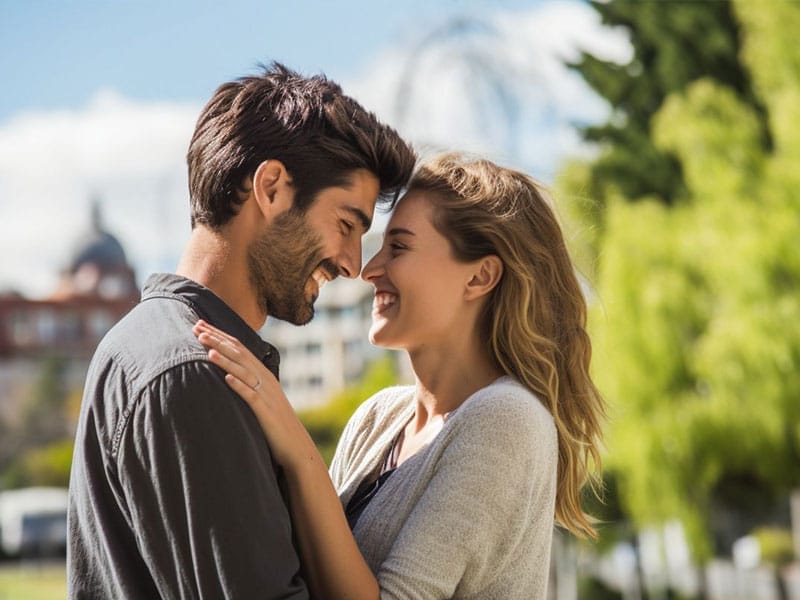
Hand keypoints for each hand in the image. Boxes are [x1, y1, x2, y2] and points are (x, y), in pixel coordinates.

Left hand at [193, 319, 318, 469]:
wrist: (296, 445)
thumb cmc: (275, 423)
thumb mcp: (262, 398)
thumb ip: (249, 384)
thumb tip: (230, 373)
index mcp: (263, 374)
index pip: (239, 348)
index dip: (220, 335)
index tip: (201, 325)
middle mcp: (265, 380)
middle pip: (239, 354)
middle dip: (218, 340)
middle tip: (197, 328)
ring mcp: (266, 395)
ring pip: (243, 371)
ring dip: (225, 359)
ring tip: (207, 348)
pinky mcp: (266, 412)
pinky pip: (251, 396)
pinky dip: (239, 386)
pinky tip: (227, 378)